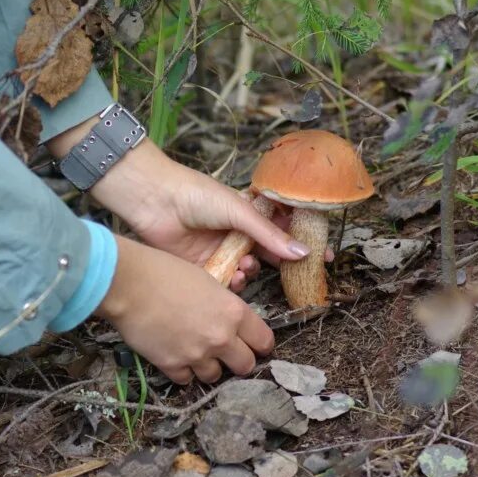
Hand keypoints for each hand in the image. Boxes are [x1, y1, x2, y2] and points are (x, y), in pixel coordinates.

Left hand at [47, 117, 316, 289]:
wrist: (154, 199)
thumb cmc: (196, 194)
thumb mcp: (238, 211)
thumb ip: (269, 234)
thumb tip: (302, 252)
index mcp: (248, 213)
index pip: (282, 229)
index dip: (302, 243)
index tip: (322, 257)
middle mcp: (236, 233)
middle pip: (266, 254)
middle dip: (281, 266)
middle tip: (296, 278)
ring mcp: (219, 249)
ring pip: (246, 270)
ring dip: (250, 272)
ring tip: (246, 267)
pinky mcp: (201, 265)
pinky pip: (224, 280)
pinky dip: (232, 282)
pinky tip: (234, 278)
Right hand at [95, 235, 273, 382]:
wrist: (129, 283)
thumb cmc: (165, 272)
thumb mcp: (207, 281)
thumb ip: (224, 306)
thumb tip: (229, 322)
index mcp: (234, 312)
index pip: (264, 341)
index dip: (259, 344)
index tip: (253, 344)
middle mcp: (221, 337)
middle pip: (245, 365)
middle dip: (237, 360)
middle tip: (225, 352)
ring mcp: (197, 355)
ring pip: (215, 376)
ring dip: (208, 366)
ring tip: (195, 351)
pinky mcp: (173, 366)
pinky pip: (187, 380)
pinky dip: (183, 371)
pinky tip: (175, 355)